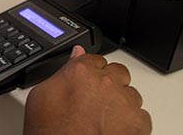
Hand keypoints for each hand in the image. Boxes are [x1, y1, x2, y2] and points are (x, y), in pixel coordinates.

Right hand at [24, 46, 151, 134]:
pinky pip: (141, 116)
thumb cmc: (50, 131)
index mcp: (81, 71)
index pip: (95, 59)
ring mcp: (124, 102)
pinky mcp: (138, 123)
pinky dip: (131, 123)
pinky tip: (113, 130)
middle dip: (110, 84)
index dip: (90, 73)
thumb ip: (63, 70)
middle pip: (117, 73)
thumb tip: (75, 55)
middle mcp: (106, 82)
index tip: (87, 83)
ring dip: (121, 103)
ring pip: (131, 94)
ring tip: (104, 119)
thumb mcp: (41, 95)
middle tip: (96, 102)